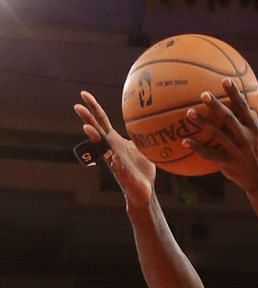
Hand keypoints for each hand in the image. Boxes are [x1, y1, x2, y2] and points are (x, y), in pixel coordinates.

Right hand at [73, 91, 155, 209]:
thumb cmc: (141, 167)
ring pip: (102, 148)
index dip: (93, 107)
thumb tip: (147, 117)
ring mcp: (114, 161)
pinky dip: (114, 160)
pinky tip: (111, 155)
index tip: (83, 94)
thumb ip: (139, 133)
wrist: (145, 190)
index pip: (101, 120)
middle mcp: (110, 148)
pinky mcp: (122, 174)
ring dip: (95, 138)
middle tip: (77, 106)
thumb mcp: (141, 145)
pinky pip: (117, 166)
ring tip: (88, 128)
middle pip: (97, 131)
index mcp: (114, 140)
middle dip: (87, 119)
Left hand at [182, 79, 257, 192]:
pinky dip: (197, 149)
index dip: (235, 94)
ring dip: (203, 124)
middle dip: (217, 107)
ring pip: (217, 136)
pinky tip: (184, 141)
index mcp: (255, 128)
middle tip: (204, 94)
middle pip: (229, 120)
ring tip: (189, 112)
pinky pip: (210, 155)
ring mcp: (236, 151)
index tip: (225, 80)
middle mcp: (246, 138)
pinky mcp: (228, 163)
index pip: (244, 108)